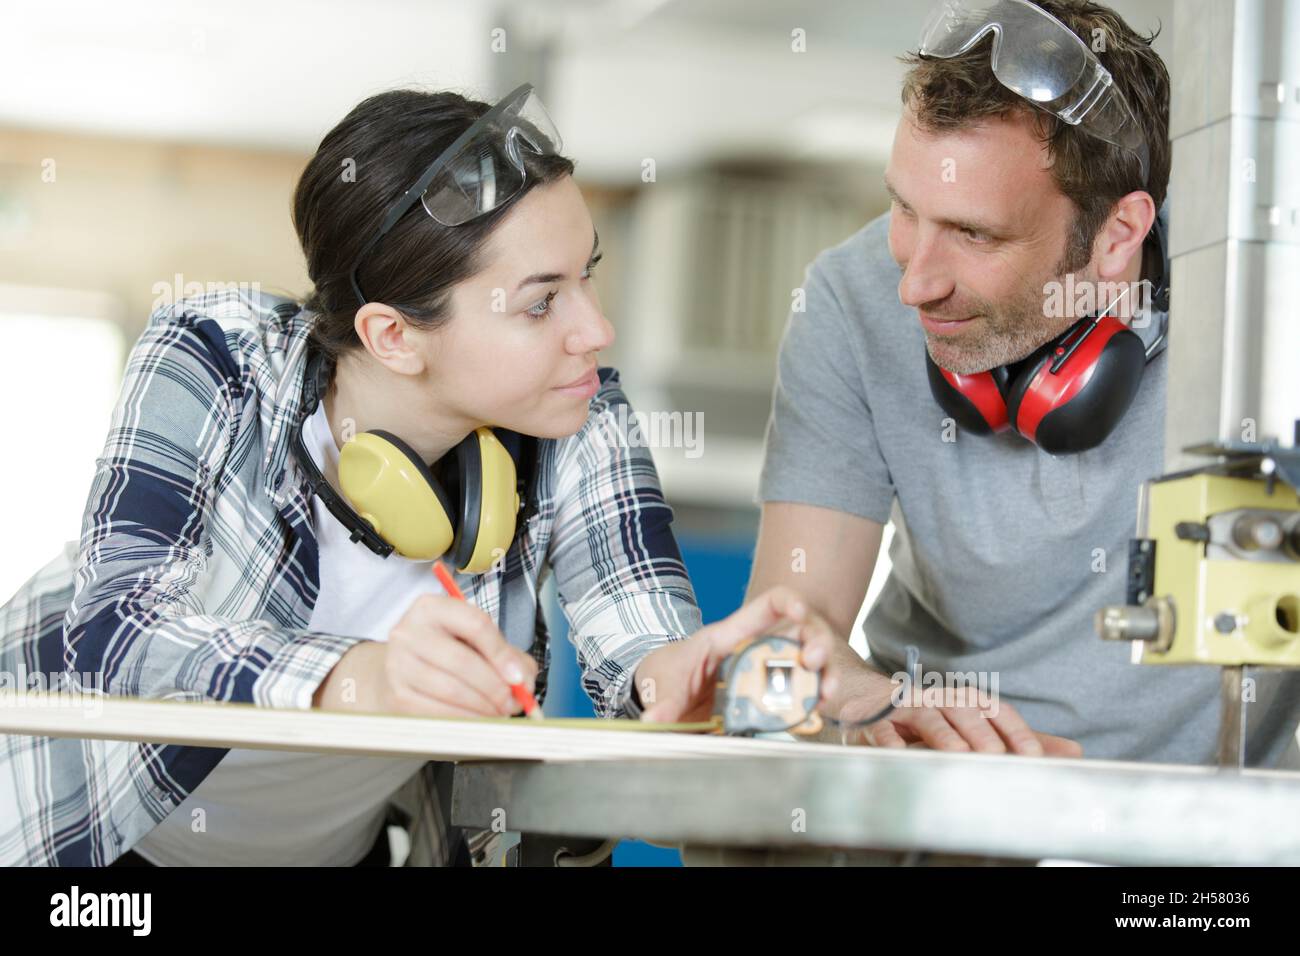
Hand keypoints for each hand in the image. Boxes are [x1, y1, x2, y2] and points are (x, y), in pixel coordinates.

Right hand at [313, 593, 537, 717]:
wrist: (395, 671)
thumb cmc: (442, 653)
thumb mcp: (472, 641)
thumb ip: (506, 655)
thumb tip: (525, 681)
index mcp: (432, 608)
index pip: (475, 624)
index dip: (501, 654)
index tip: (519, 678)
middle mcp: (410, 632)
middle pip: (463, 661)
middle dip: (495, 687)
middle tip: (513, 702)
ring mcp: (398, 664)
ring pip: (452, 690)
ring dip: (483, 707)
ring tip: (499, 712)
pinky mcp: (396, 695)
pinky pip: (438, 712)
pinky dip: (465, 720)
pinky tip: (478, 719)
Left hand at [635, 586, 841, 723]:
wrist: (664, 691)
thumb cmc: (667, 674)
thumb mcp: (662, 687)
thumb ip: (663, 703)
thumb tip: (654, 719)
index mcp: (730, 636)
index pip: (767, 605)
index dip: (789, 602)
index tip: (801, 612)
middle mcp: (756, 648)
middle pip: (800, 632)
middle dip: (817, 643)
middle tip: (815, 664)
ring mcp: (766, 671)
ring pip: (806, 662)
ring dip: (823, 674)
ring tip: (824, 694)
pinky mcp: (769, 695)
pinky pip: (798, 691)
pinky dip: (813, 698)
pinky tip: (817, 710)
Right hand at [839, 677, 1081, 756]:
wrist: (864, 696)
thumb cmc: (926, 714)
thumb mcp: (973, 723)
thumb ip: (1017, 738)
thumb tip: (1073, 751)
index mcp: (965, 700)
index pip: (997, 710)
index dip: (1016, 731)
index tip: (1035, 756)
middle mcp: (939, 699)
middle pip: (964, 711)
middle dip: (981, 734)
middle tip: (998, 757)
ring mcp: (906, 707)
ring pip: (927, 717)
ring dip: (942, 735)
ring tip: (957, 753)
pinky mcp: (874, 719)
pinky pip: (883, 728)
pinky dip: (890, 739)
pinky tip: (898, 751)